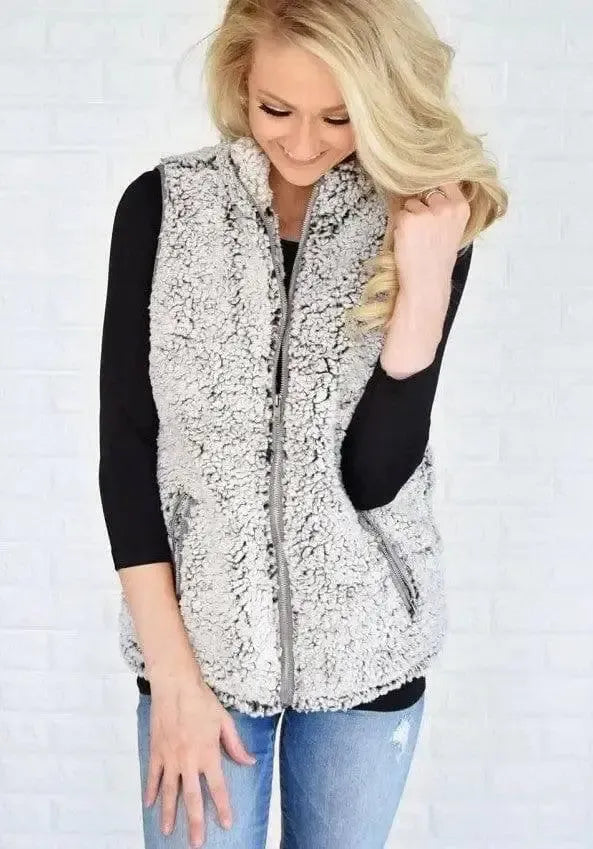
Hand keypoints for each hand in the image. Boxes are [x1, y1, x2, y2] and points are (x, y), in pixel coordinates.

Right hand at [143, 675, 256, 847]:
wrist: (175, 685)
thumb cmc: (202, 700)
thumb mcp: (224, 721)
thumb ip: (235, 745)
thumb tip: (249, 762)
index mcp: (208, 753)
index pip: (217, 787)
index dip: (222, 807)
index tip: (225, 824)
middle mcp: (188, 760)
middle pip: (192, 797)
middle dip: (194, 822)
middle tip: (196, 843)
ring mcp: (170, 757)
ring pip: (168, 792)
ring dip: (169, 813)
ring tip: (168, 832)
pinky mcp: (156, 751)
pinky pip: (152, 776)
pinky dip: (149, 791)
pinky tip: (149, 805)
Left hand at [392, 181, 470, 315]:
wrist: (427, 281)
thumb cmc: (437, 258)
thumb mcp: (452, 228)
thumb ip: (446, 207)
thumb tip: (425, 185)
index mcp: (461, 207)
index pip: (446, 179)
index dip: (435, 187)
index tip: (431, 195)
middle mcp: (447, 207)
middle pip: (425, 191)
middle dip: (421, 206)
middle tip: (424, 231)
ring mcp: (428, 213)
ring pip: (410, 203)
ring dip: (409, 217)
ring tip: (417, 239)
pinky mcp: (409, 220)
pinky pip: (398, 214)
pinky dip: (399, 227)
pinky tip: (408, 242)